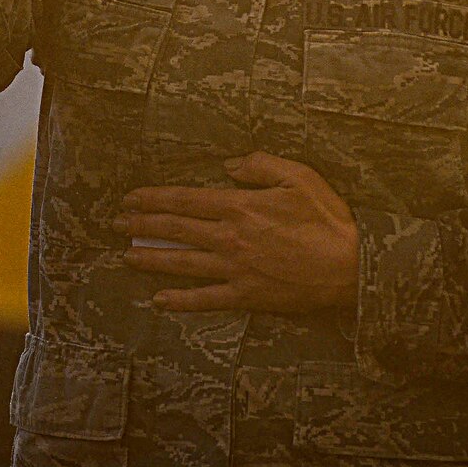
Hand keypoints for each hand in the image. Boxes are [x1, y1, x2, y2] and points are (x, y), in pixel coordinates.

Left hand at [117, 152, 359, 313]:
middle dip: (142, 224)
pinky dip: (180, 300)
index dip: (153, 198)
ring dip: (151, 258)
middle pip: (175, 229)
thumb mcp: (299, 176)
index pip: (185, 200)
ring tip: (127, 254)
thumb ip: (260, 165)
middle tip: (117, 223)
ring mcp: (234, 269)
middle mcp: (229, 237)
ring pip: (182, 263)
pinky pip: (205, 299)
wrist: (350, 268)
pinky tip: (159, 300)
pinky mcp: (246, 296)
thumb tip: (228, 165)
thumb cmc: (328, 219)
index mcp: (240, 206)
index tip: (130, 198)